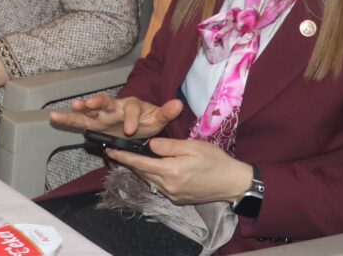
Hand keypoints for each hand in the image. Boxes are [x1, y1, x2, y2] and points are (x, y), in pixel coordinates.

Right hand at [49, 92, 183, 139]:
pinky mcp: (95, 122)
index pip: (132, 109)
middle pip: (106, 102)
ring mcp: (103, 114)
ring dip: (81, 108)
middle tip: (90, 103)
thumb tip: (179, 104)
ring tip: (72, 106)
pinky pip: (80, 120)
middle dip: (98, 102)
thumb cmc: (146, 119)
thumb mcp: (158, 118)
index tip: (131, 130)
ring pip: (90, 110)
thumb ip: (167, 112)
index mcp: (132, 105)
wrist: (137, 123)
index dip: (131, 119)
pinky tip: (54, 116)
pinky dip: (68, 118)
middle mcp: (115, 107)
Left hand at [108, 138, 253, 205]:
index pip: (141, 163)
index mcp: (171, 171)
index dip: (124, 157)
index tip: (110, 150)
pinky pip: (159, 186)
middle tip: (117, 151)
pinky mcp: (177, 199)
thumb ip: (169, 145)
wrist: (232, 182)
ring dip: (139, 170)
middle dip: (129, 163)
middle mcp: (168, 186)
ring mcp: (172, 195)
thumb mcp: (193, 146)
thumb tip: (150, 143)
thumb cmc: (215, 160)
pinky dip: (152, 176)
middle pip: (142, 173)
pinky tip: (152, 168)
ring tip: (130, 158)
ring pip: (149, 180)